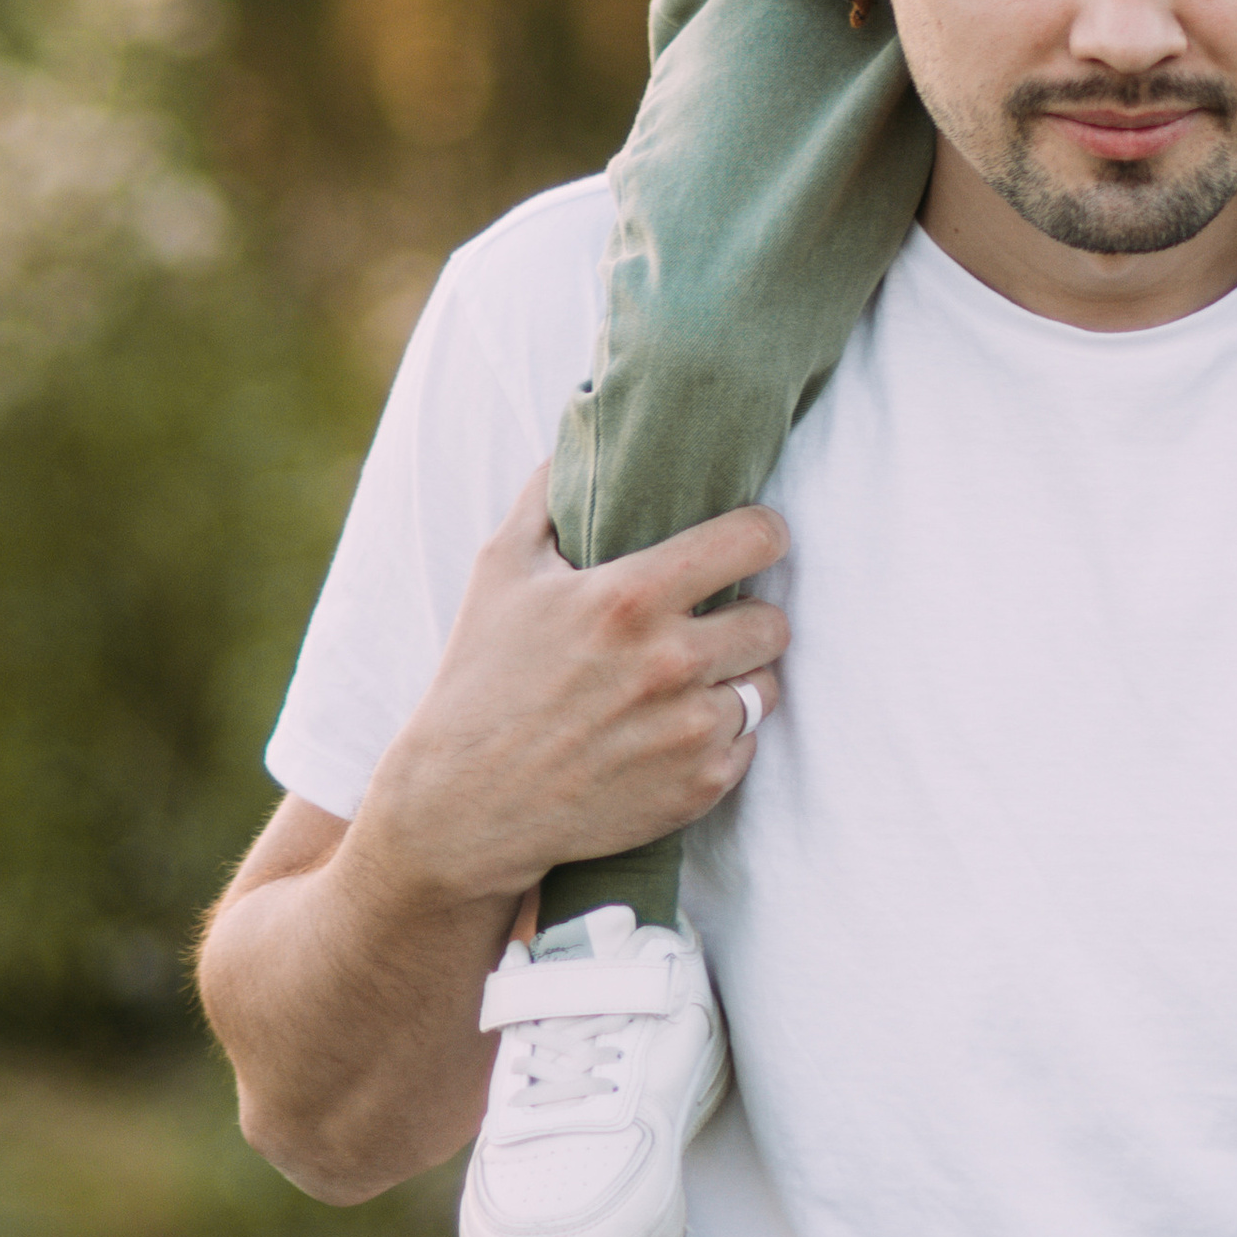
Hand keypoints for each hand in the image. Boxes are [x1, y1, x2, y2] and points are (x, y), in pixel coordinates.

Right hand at [357, 475, 790, 915]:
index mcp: (631, 597)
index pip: (754, 540)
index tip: (755, 537)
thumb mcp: (501, 569)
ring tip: (693, 677)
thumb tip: (580, 428)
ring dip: (738, 678)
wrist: (462, 808)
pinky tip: (674, 730)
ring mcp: (689, 732)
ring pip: (766, 686)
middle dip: (749, 613)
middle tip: (715, 618)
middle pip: (774, 619)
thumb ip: (548, 491)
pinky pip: (748, 745)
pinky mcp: (696, 788)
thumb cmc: (480, 678)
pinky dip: (722, 736)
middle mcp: (672, 663)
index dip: (762, 533)